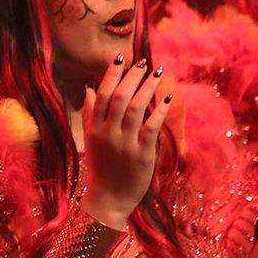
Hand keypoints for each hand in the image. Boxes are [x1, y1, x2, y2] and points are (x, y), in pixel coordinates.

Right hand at [79, 57, 170, 228]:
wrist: (109, 199)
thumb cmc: (101, 168)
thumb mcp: (91, 140)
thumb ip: (90, 115)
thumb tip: (90, 89)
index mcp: (94, 129)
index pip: (102, 95)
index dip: (111, 74)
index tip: (120, 58)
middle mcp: (108, 134)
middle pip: (119, 97)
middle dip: (132, 77)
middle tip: (144, 63)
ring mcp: (125, 144)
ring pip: (136, 108)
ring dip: (148, 88)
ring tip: (157, 74)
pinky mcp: (142, 154)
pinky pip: (152, 126)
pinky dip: (160, 110)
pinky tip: (167, 98)